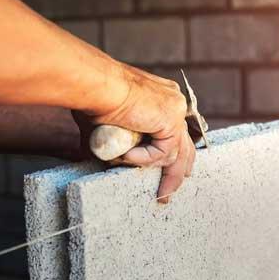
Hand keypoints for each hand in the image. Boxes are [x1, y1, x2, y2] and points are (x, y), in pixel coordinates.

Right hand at [73, 64, 195, 203]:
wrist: (98, 87)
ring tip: (154, 191)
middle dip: (179, 171)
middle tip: (169, 192)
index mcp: (160, 99)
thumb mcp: (108, 126)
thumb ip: (115, 142)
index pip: (173, 132)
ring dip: (161, 174)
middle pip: (184, 144)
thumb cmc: (94, 101)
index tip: (167, 172)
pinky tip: (125, 154)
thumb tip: (106, 158)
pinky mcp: (171, 120)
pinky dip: (143, 158)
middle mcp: (172, 102)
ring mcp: (175, 110)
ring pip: (177, 153)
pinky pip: (162, 152)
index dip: (172, 153)